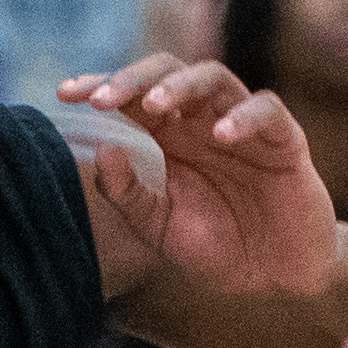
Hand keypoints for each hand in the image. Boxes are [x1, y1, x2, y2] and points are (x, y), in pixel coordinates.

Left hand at [60, 57, 336, 293]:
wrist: (277, 276)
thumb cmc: (218, 246)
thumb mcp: (160, 227)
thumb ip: (128, 194)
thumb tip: (101, 150)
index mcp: (168, 136)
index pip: (130, 96)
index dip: (98, 85)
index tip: (64, 95)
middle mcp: (201, 121)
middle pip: (167, 72)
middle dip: (131, 78)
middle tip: (102, 99)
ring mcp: (243, 126)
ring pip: (213, 77)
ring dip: (180, 85)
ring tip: (154, 106)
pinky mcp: (283, 139)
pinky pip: (266, 109)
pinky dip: (244, 115)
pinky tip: (222, 134)